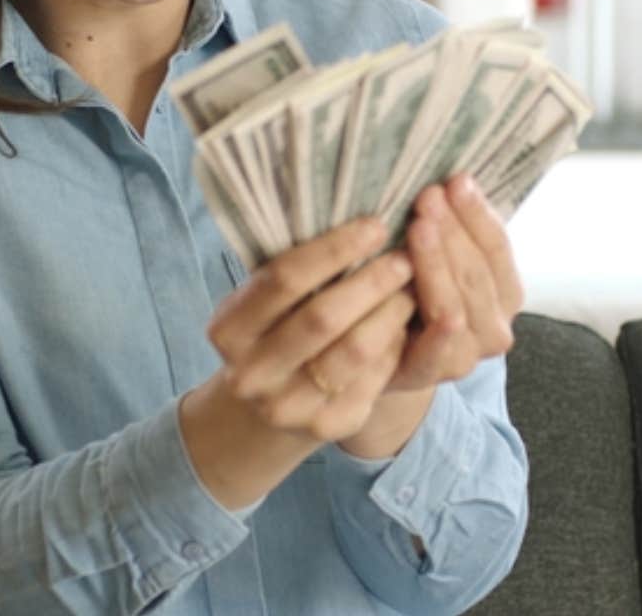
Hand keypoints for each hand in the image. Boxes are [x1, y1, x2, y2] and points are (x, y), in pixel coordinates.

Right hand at [204, 218, 417, 443]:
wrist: (268, 409)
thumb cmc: (274, 332)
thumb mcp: (262, 303)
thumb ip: (292, 272)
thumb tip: (352, 215)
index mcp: (228, 330)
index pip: (284, 279)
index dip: (335, 248)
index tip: (375, 225)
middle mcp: (251, 373)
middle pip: (323, 317)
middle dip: (372, 280)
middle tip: (405, 256)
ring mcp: (288, 406)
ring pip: (355, 351)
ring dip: (392, 311)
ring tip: (413, 285)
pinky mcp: (328, 426)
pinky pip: (374, 377)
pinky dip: (395, 344)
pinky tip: (405, 323)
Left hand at [390, 174, 522, 392]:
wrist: (384, 359)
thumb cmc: (414, 297)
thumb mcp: (439, 260)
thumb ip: (450, 229)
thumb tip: (448, 178)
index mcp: (505, 293)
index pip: (497, 246)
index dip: (477, 213)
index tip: (456, 180)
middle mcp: (496, 327)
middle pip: (479, 271)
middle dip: (454, 231)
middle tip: (429, 196)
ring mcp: (468, 355)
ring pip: (459, 302)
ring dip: (439, 261)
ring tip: (418, 225)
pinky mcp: (434, 373)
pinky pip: (439, 342)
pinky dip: (434, 314)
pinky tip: (417, 282)